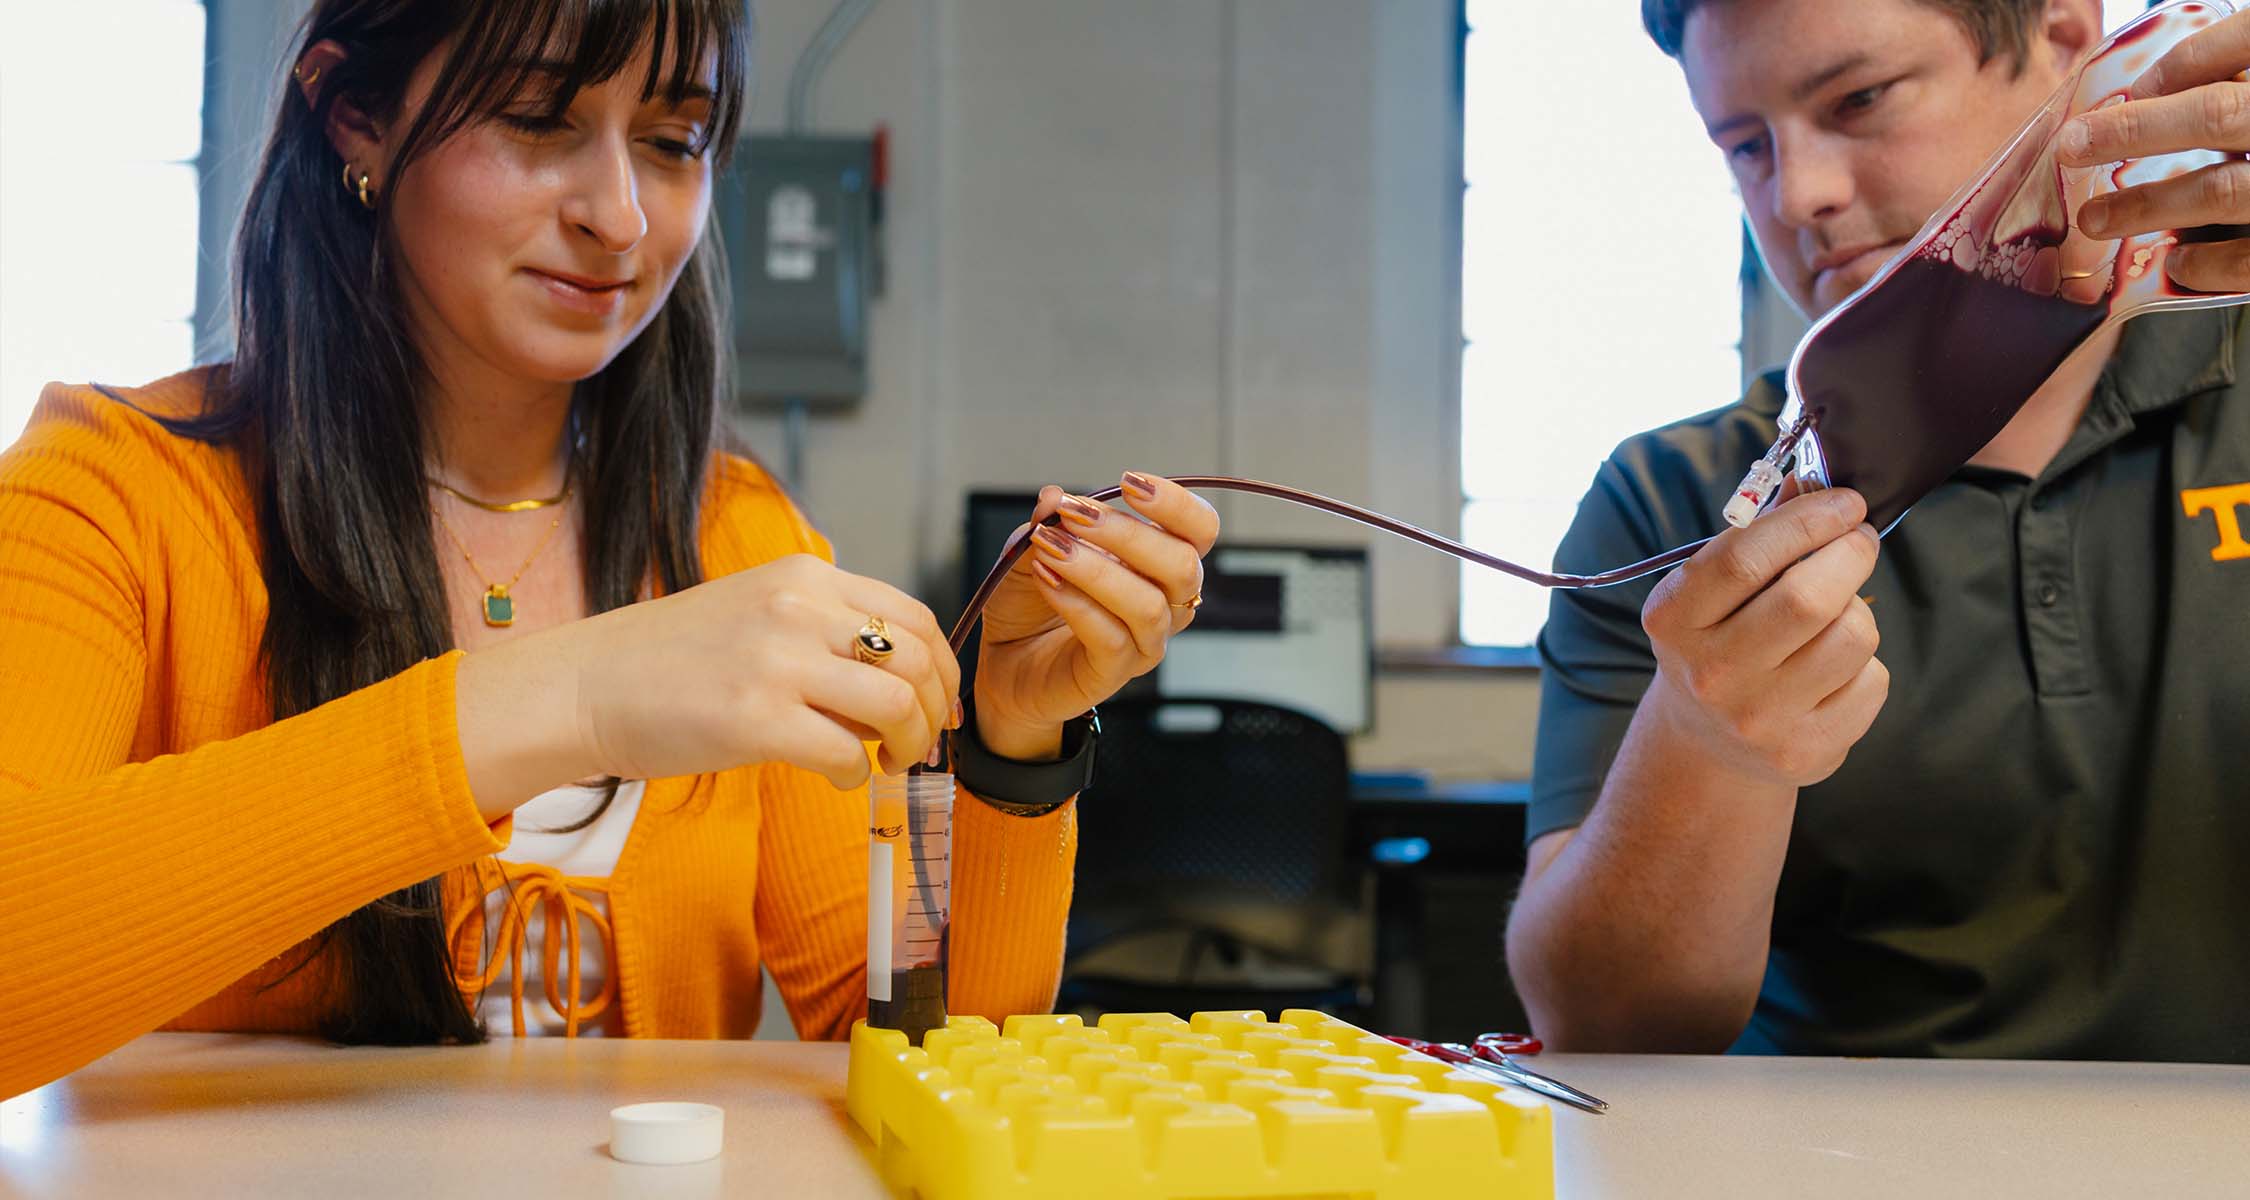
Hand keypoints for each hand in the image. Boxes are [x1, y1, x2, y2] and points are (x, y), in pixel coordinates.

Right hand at [569, 554, 959, 786]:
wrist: (586, 685)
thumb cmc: (670, 659)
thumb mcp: (757, 611)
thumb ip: (823, 630)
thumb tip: (896, 684)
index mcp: (804, 576)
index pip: (913, 615)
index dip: (941, 669)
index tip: (939, 705)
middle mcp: (797, 608)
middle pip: (915, 661)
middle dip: (932, 713)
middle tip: (918, 746)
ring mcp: (776, 662)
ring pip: (894, 706)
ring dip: (907, 746)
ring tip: (886, 763)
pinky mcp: (754, 719)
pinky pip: (846, 755)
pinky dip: (856, 775)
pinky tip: (836, 776)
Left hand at [971, 472, 1219, 759]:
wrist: (1003, 658)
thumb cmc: (1031, 601)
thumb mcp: (1033, 547)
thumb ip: (1048, 521)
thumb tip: (1053, 496)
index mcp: (1160, 562)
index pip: (1200, 529)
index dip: (1176, 504)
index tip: (1128, 482)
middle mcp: (1166, 603)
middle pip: (1182, 565)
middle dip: (1126, 533)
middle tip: (1072, 514)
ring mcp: (1144, 642)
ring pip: (1148, 605)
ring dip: (1095, 568)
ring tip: (1048, 547)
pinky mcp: (1114, 673)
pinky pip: (1112, 638)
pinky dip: (1076, 602)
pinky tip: (1045, 580)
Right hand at [1635, 487, 1888, 787]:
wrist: (1708, 742)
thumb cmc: (1718, 641)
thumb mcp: (1712, 591)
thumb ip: (1758, 535)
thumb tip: (1816, 479)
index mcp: (1673, 621)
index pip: (1744, 559)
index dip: (1807, 521)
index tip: (1846, 503)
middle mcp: (1710, 674)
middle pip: (1808, 598)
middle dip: (1851, 554)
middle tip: (1859, 541)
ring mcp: (1757, 720)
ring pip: (1853, 636)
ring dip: (1859, 611)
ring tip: (1837, 614)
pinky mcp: (1804, 752)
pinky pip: (1872, 682)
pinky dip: (1866, 663)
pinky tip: (1834, 668)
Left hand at [2059, 9, 2249, 290]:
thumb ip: (2249, 68)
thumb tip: (2170, 87)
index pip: (2249, 41)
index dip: (2187, 63)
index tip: (2139, 85)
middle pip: (2218, 116)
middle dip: (2135, 130)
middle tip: (2073, 144)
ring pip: (2223, 191)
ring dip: (2148, 206)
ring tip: (2096, 217)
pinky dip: (2208, 262)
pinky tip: (2175, 261)